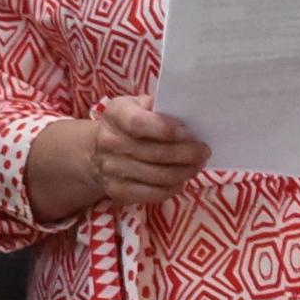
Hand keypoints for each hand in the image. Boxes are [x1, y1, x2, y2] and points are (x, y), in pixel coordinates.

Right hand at [82, 97, 210, 208]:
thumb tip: (189, 115)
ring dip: (184, 172)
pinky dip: (172, 188)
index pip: (138, 124)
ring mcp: (111, 169)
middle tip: (204, 151)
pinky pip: (152, 194)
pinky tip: (181, 180)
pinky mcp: (117, 191)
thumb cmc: (127, 124)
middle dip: (186, 153)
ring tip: (197, 165)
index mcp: (115, 114)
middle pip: (154, 153)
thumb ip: (158, 107)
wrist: (96, 152)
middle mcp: (109, 142)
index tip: (188, 132)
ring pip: (157, 176)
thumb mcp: (137, 105)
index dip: (165, 129)